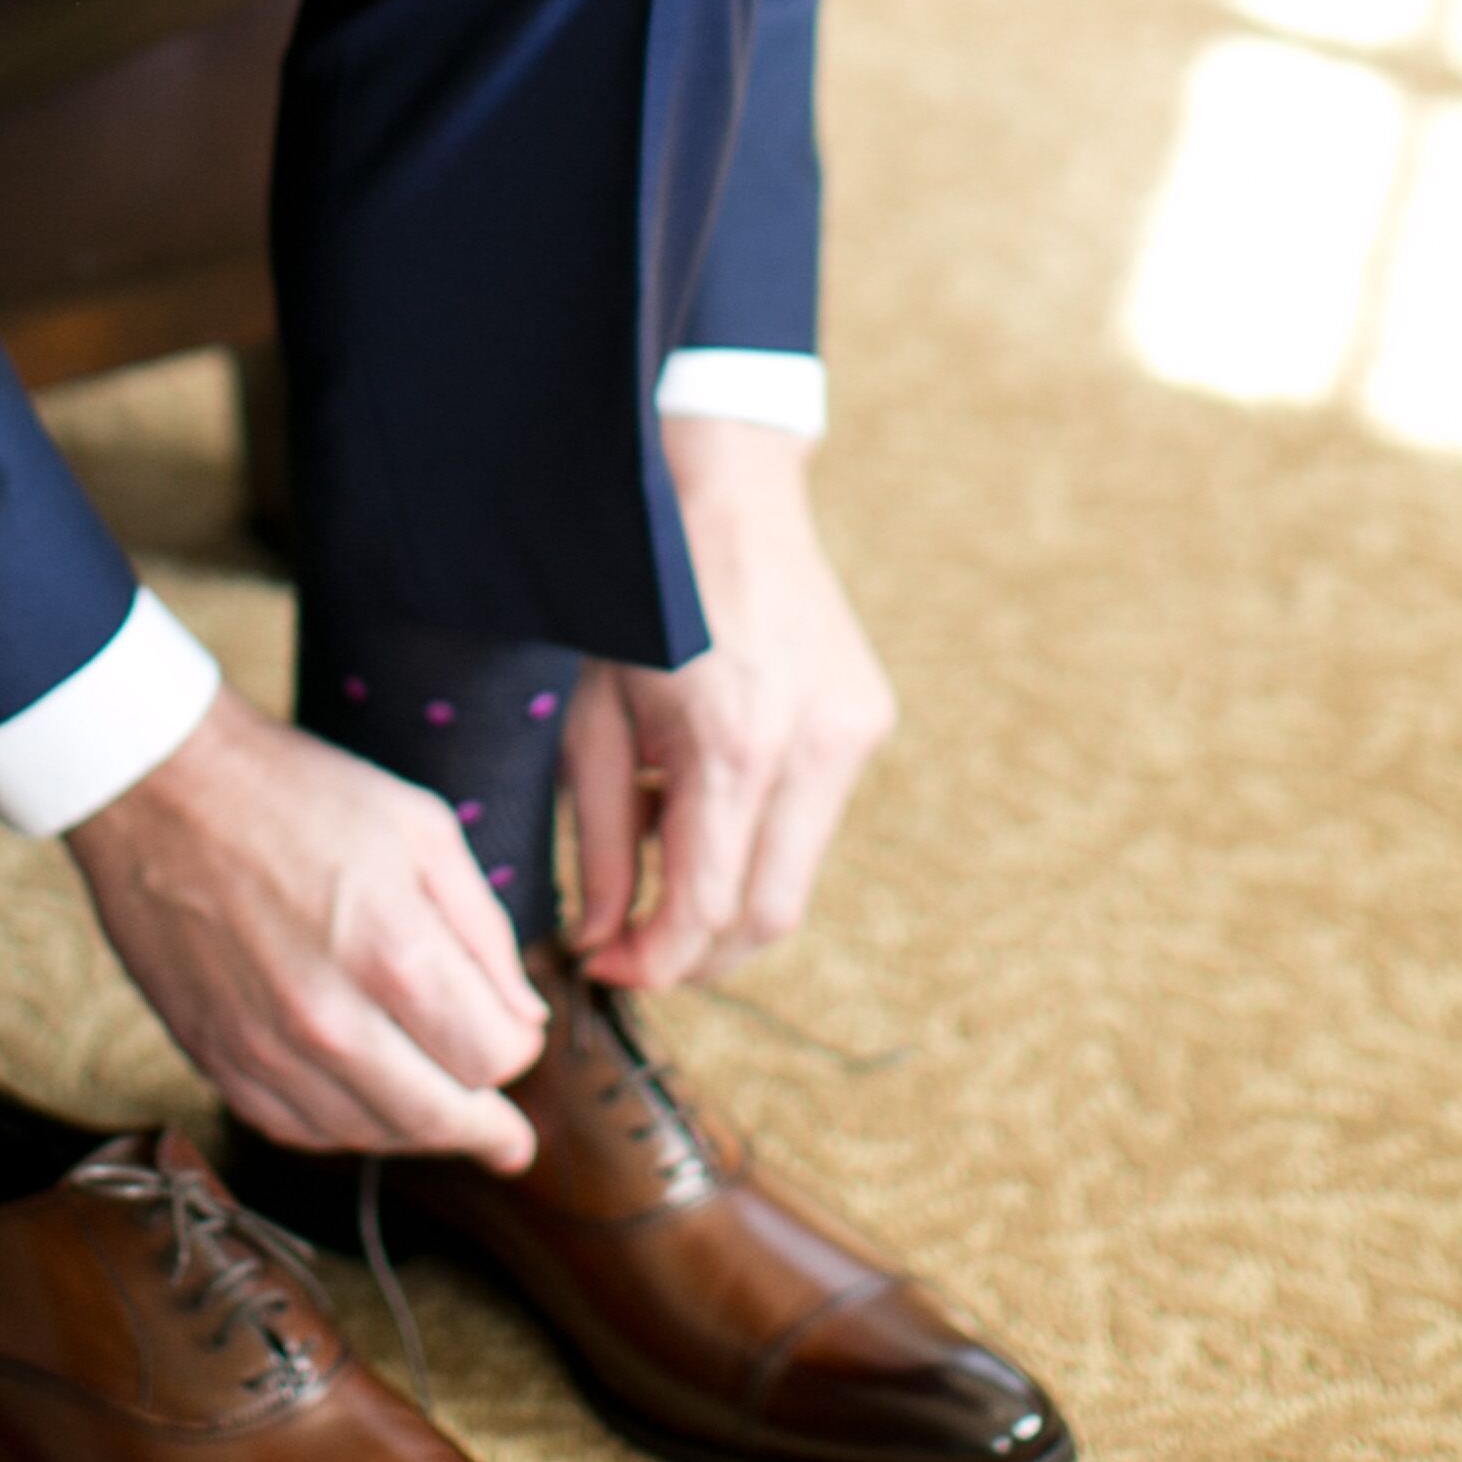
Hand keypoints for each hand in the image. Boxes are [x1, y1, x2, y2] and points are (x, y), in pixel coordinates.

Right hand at [66, 685, 547, 1169]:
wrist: (157, 785)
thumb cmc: (295, 790)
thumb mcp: (420, 828)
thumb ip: (483, 931)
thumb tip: (523, 1018)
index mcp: (393, 952)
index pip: (492, 1057)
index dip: (518, 1051)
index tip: (514, 1035)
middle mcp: (329, 1019)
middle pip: (436, 1119)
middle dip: (485, 1127)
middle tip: (507, 1142)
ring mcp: (264, 1047)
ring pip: (365, 1135)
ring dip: (412, 1132)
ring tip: (436, 1120)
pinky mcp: (213, 1054)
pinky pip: (291, 1129)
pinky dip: (337, 1128)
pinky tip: (359, 1109)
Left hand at [566, 413, 894, 991]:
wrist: (721, 494)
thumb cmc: (638, 603)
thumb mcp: (592, 718)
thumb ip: (601, 840)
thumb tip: (603, 940)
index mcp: (735, 743)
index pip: (707, 908)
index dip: (653, 960)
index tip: (606, 967)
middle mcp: (812, 747)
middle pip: (768, 916)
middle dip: (697, 954)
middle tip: (633, 948)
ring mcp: (853, 733)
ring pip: (796, 875)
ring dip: (728, 897)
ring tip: (662, 853)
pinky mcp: (869, 719)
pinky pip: (815, 819)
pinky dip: (759, 837)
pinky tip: (708, 797)